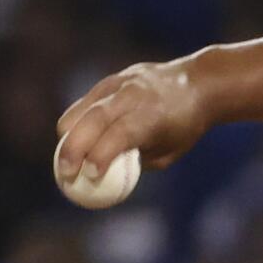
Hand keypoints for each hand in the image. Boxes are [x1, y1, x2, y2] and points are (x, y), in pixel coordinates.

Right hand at [55, 60, 208, 180]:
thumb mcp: (168, 152)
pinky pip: (82, 106)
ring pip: (79, 111)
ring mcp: (116, 85)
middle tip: (65, 175)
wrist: (197, 83)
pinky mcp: (106, 82)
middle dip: (72, 149)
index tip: (90, 176)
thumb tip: (104, 180)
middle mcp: (132, 95)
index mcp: (153, 114)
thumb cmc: (184, 126)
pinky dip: (74, 127)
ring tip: (67, 164)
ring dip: (67, 140)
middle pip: (92, 119)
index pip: (120, 133)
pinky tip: (76, 146)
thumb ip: (136, 162)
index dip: (101, 155)